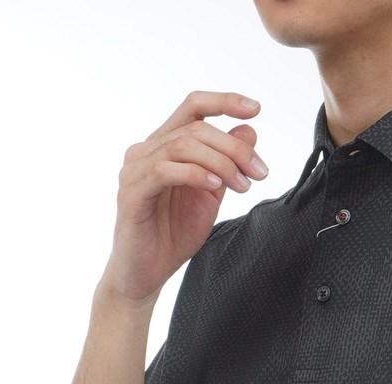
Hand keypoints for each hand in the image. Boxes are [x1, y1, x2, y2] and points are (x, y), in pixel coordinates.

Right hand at [100, 90, 269, 305]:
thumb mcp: (211, 196)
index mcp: (165, 146)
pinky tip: (214, 185)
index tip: (256, 108)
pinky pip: (164, 171)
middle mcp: (146, 151)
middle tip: (259, 172)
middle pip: (195, 128)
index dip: (224, 102)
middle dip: (235, 147)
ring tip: (243, 185)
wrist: (146, 274)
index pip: (193, 108)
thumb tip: (249, 130)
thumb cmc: (173, 235)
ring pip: (182, 145)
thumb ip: (226, 164)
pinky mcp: (132, 194)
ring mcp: (136, 170)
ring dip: (221, 162)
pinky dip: (194, 174)